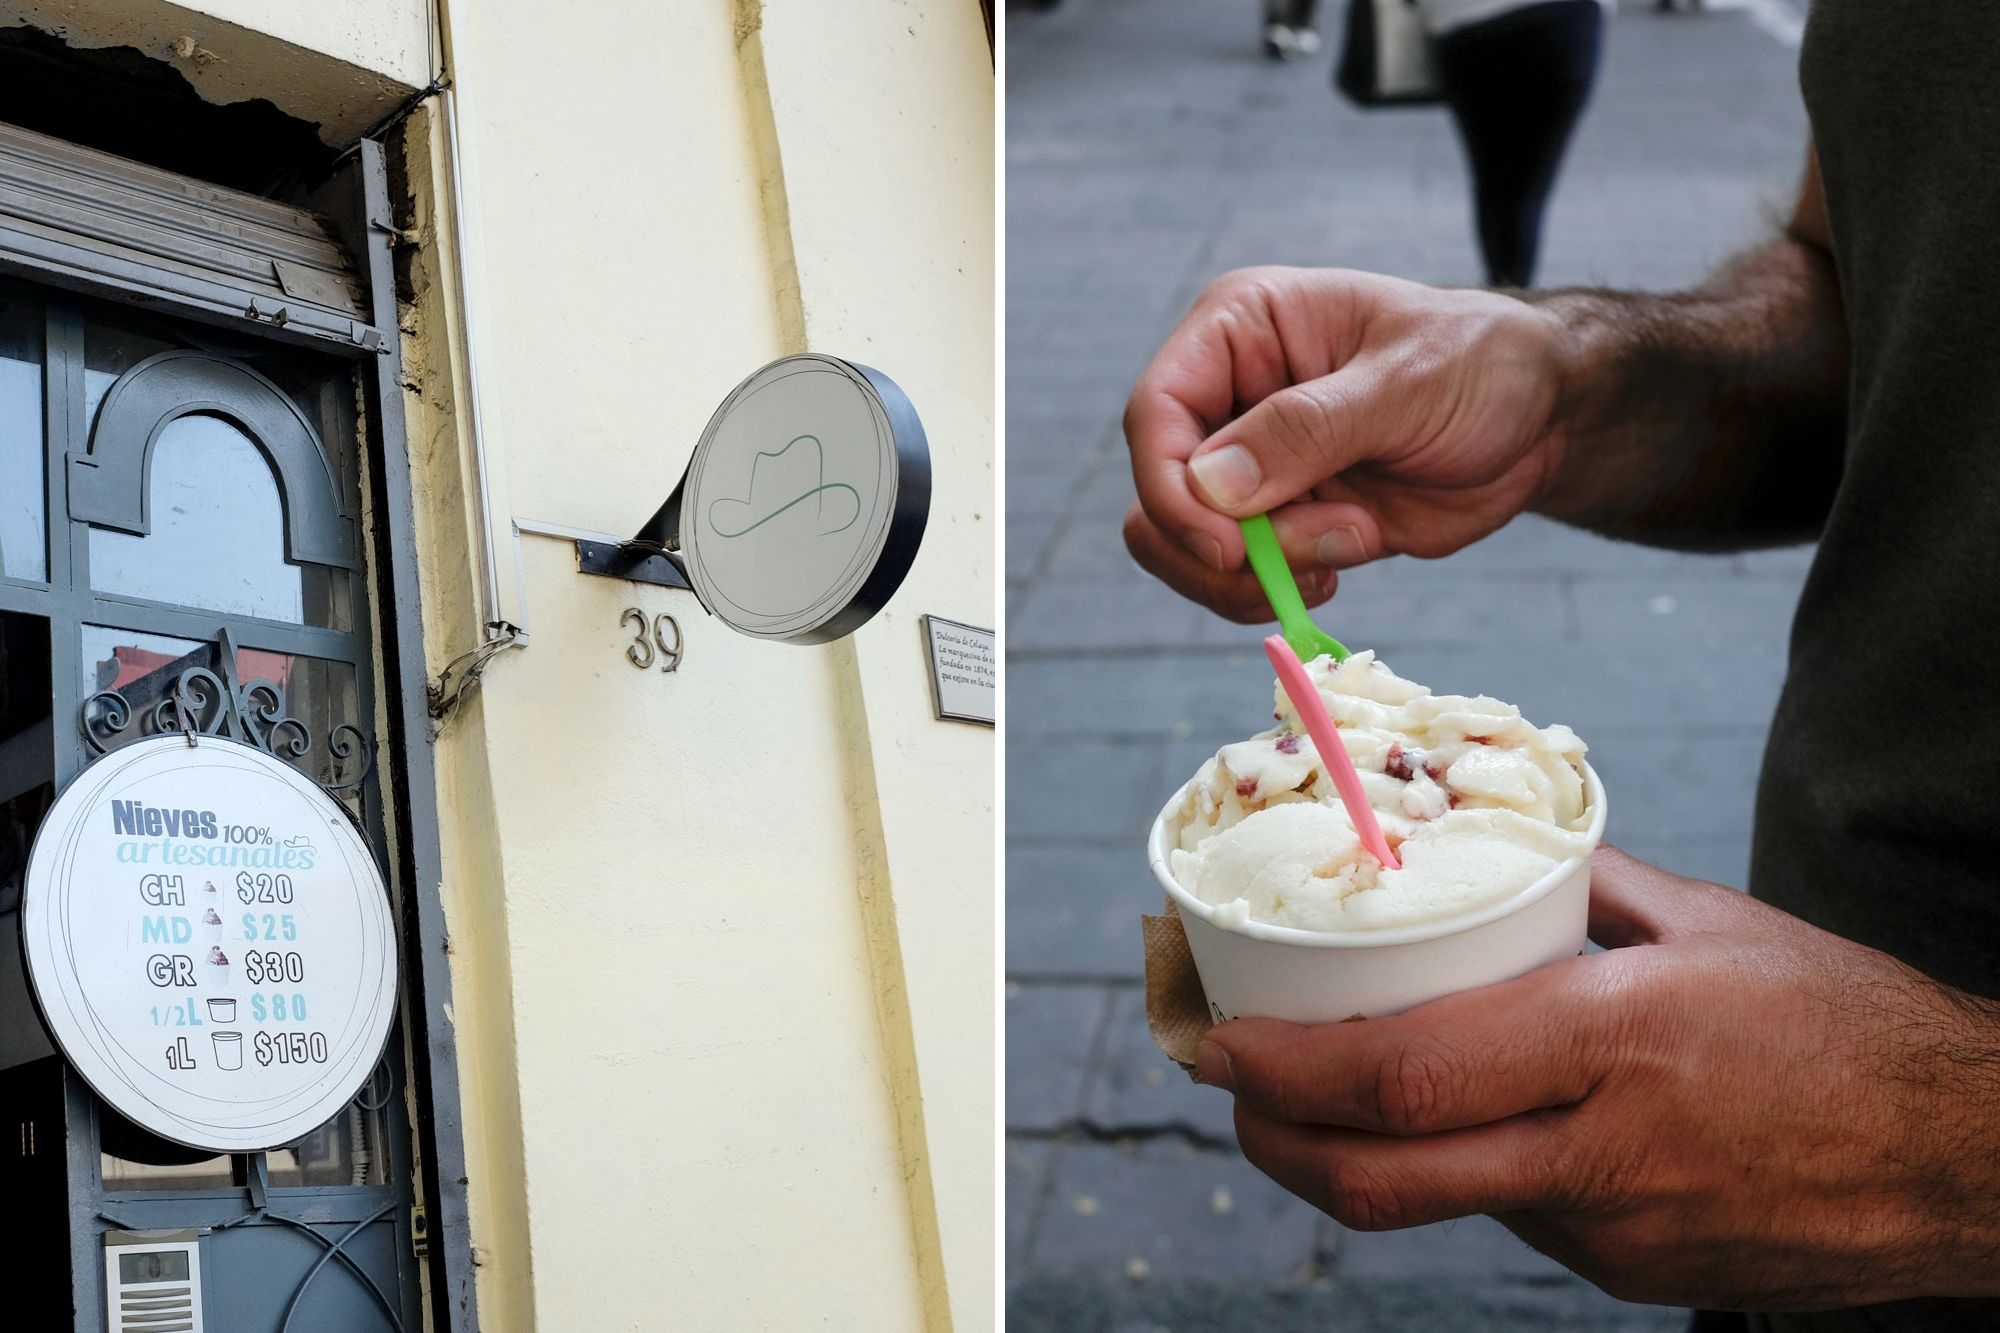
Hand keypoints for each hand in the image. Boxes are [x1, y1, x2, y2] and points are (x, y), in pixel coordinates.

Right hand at [1123, 266, 1569, 620]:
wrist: (1540, 417)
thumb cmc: (1481, 363)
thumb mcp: (1405, 383)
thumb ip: (1306, 430)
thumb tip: (1209, 486)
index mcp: (1239, 330)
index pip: (1156, 413)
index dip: (1171, 487)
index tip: (1226, 546)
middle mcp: (1226, 397)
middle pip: (1157, 495)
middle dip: (1224, 546)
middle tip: (1318, 553)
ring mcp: (1247, 465)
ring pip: (1186, 548)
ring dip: (1260, 572)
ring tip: (1353, 543)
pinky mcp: (1277, 520)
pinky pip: (1236, 577)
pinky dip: (1279, 589)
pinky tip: (1348, 557)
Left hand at [1195, 848, 1999, 1308]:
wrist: (1965, 1160)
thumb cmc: (1842, 1023)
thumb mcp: (1708, 923)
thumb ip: (1577, 887)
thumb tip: (1479, 850)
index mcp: (1616, 1040)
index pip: (1409, 1075)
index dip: (1292, 1070)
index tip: (1220, 1043)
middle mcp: (1604, 1152)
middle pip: (1386, 1177)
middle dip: (1278, 1140)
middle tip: (1228, 1091)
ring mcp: (1616, 1232)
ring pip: (1440, 1201)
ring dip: (1357, 1156)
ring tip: (1311, 1095)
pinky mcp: (1630, 1272)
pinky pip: (1510, 1220)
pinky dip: (1456, 1172)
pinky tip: (1454, 1124)